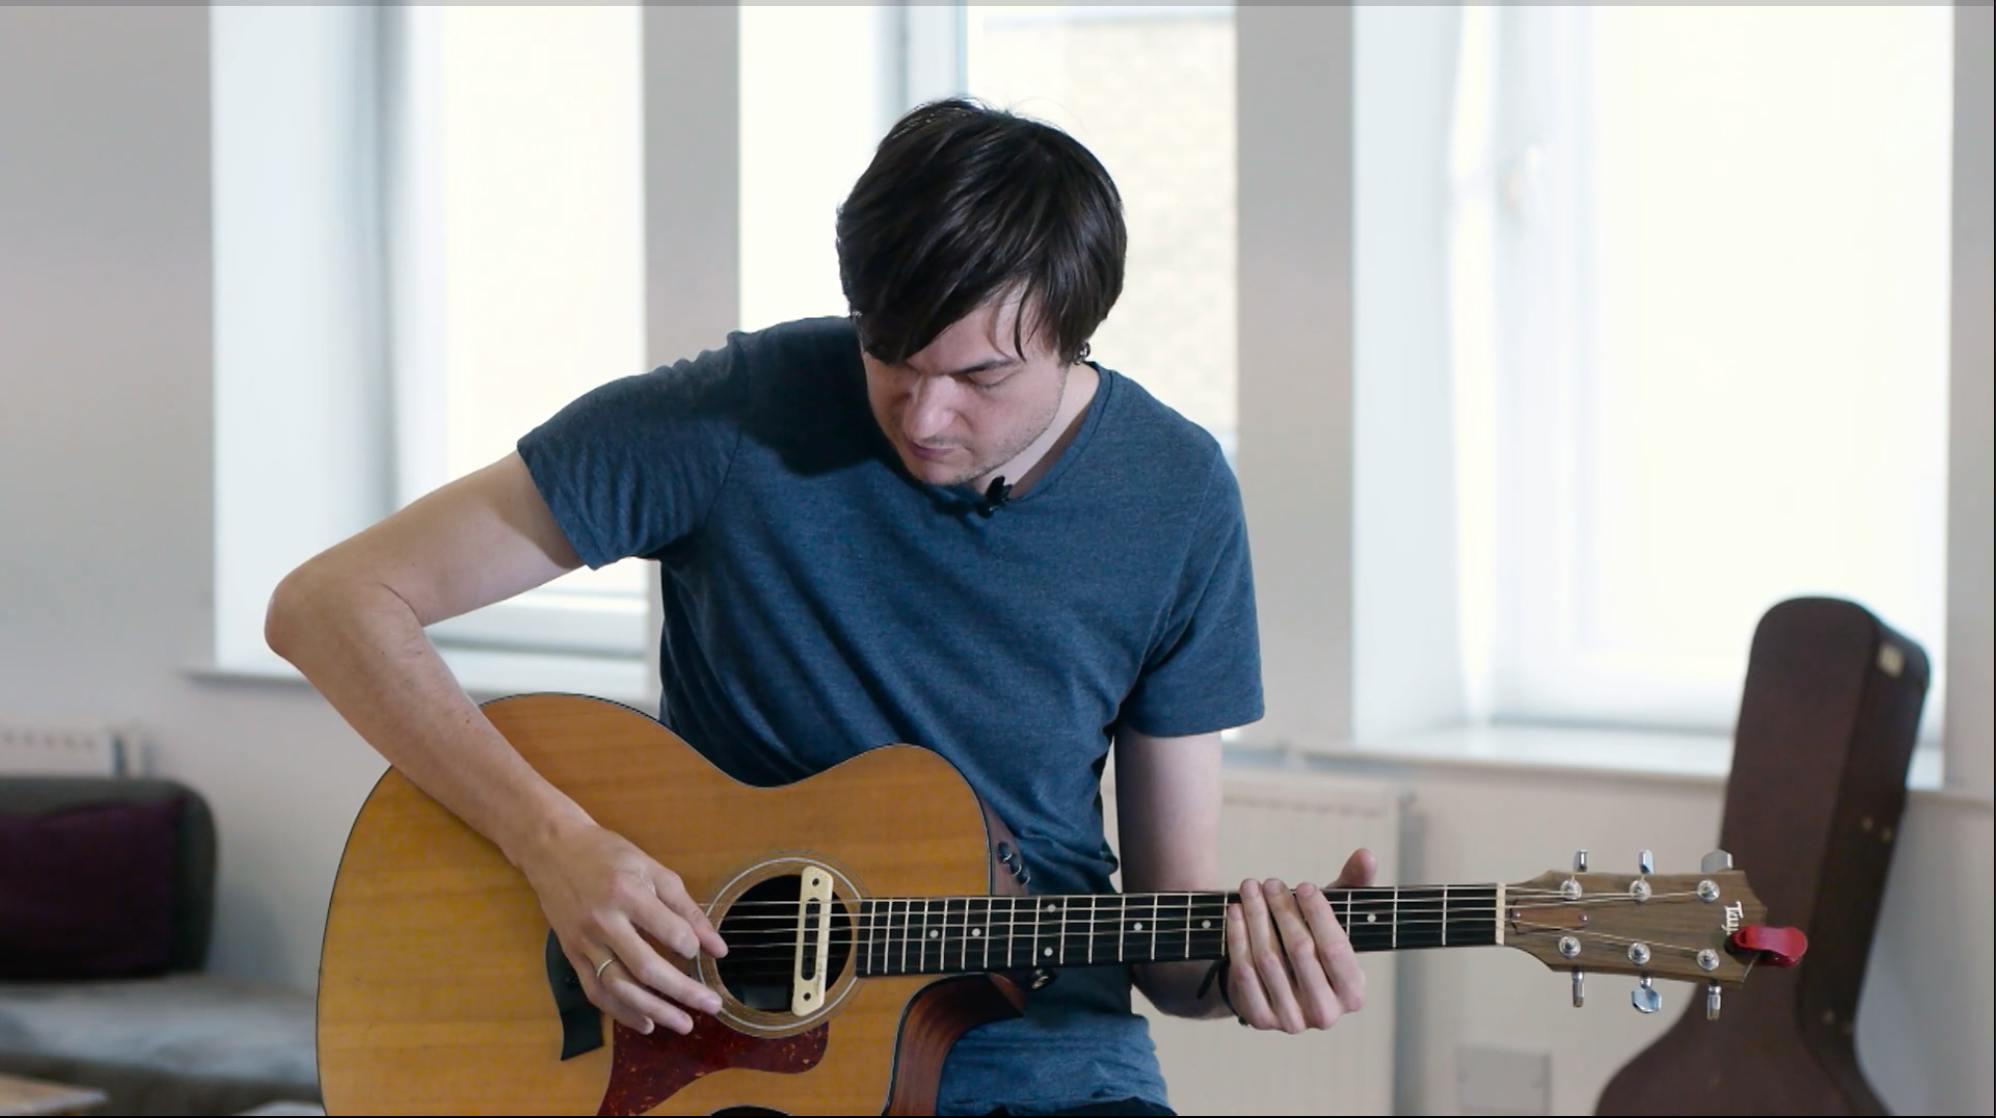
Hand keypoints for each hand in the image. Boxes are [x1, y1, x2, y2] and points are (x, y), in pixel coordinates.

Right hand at [517, 820, 728, 1035]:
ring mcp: (584, 942)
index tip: (705, 954)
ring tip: (684, 1024)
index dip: (691, 947)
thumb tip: (717, 948)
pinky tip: (646, 1023)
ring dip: (654, 1010)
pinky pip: (596, 991)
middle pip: (646, 968)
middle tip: (712, 1006)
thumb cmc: (608, 855)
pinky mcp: (571, 955)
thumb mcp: (652, 869)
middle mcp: (604, 922)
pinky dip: (621, 1012)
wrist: (553, 850)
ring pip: (620, 987)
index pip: (669, 931)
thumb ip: (686, 908)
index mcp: (628, 893)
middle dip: (683, 991)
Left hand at [1225, 848, 1376, 1032]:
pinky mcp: (1259, 1020)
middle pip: (1300, 951)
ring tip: (1250, 888)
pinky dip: (1237, 936)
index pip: (1336, 948)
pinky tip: (1234, 911)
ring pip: (1268, 958)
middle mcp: (1326, 1014)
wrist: (1277, 986)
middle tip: (1270, 882)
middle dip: (1282, 910)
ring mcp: (1292, 1021)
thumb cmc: (1314, 945)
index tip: (1304, 885)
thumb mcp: (1334, 919)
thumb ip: (1353, 888)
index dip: (1319, 914)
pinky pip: (1244, 971)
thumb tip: (1366, 855)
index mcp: (1354, 993)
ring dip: (1256, 916)